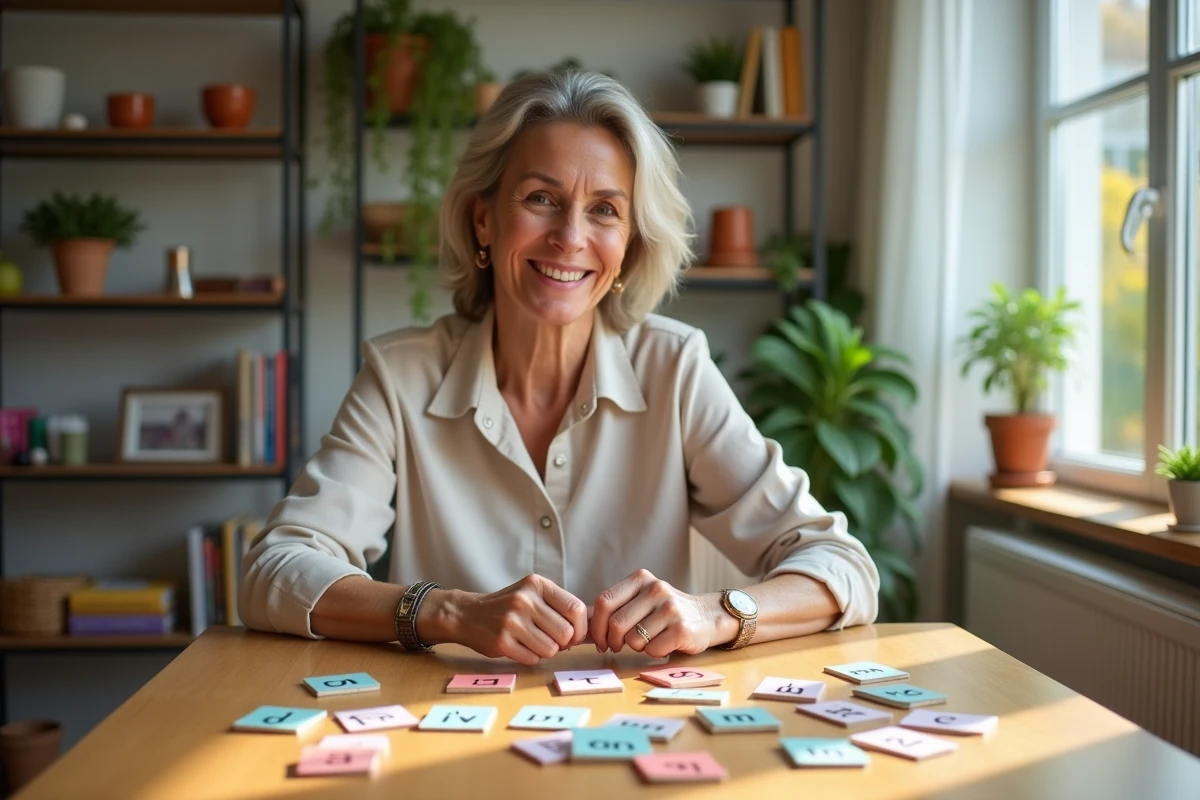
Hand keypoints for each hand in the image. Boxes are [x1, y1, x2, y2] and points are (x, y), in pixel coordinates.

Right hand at [445, 574, 588, 666]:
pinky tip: (520, 647)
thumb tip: (591, 630)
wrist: (468, 614)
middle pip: (566, 633)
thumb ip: (560, 607)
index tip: (574, 635)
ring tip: (533, 642)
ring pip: (551, 650)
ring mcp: (512, 621)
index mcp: (537, 585)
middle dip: (563, 643)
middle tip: (552, 640)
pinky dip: (531, 658)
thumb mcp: (533, 595)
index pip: (576, 609)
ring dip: (546, 651)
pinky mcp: (502, 642)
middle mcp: (525, 600)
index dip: (581, 628)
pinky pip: (533, 659)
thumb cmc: (508, 607)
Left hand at [589, 569, 726, 657]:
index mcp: (641, 579)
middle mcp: (655, 589)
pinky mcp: (682, 629)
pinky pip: (652, 650)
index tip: (600, 640)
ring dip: (636, 647)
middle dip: (613, 642)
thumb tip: (581, 625)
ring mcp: (670, 608)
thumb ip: (616, 608)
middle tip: (618, 647)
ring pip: (633, 640)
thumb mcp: (641, 599)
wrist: (706, 616)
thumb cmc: (665, 612)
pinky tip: (663, 644)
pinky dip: (653, 653)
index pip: (604, 602)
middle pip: (616, 624)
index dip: (597, 626)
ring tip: (648, 640)